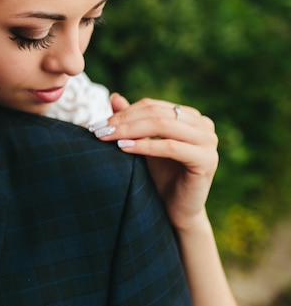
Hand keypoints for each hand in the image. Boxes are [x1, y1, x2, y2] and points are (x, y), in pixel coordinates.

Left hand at [92, 94, 218, 231]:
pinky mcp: (207, 159)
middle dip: (123, 121)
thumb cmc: (159, 177)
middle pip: (155, 114)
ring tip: (107, 138)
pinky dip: (145, 146)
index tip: (98, 124)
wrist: (175, 210)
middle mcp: (203, 125)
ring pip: (162, 126)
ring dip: (130, 130)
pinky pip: (170, 147)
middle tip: (99, 130)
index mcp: (189, 117)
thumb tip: (114, 97)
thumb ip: (132, 122)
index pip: (151, 106)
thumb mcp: (142, 146)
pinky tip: (123, 148)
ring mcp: (209, 141)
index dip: (123, 113)